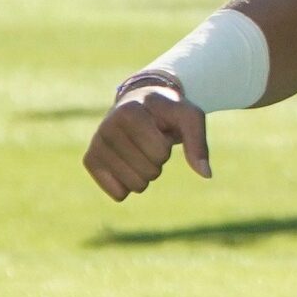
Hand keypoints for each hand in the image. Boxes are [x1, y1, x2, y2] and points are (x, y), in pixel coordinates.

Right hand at [85, 85, 210, 199]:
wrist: (140, 102)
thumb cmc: (167, 112)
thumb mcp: (189, 118)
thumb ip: (198, 143)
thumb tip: (206, 174)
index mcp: (129, 112)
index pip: (159, 152)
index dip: (166, 147)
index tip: (160, 131)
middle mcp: (106, 126)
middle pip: (148, 171)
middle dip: (157, 161)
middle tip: (150, 142)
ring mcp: (96, 143)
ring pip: (134, 186)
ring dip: (145, 174)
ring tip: (140, 151)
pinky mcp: (90, 160)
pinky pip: (118, 194)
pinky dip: (129, 186)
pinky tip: (127, 164)